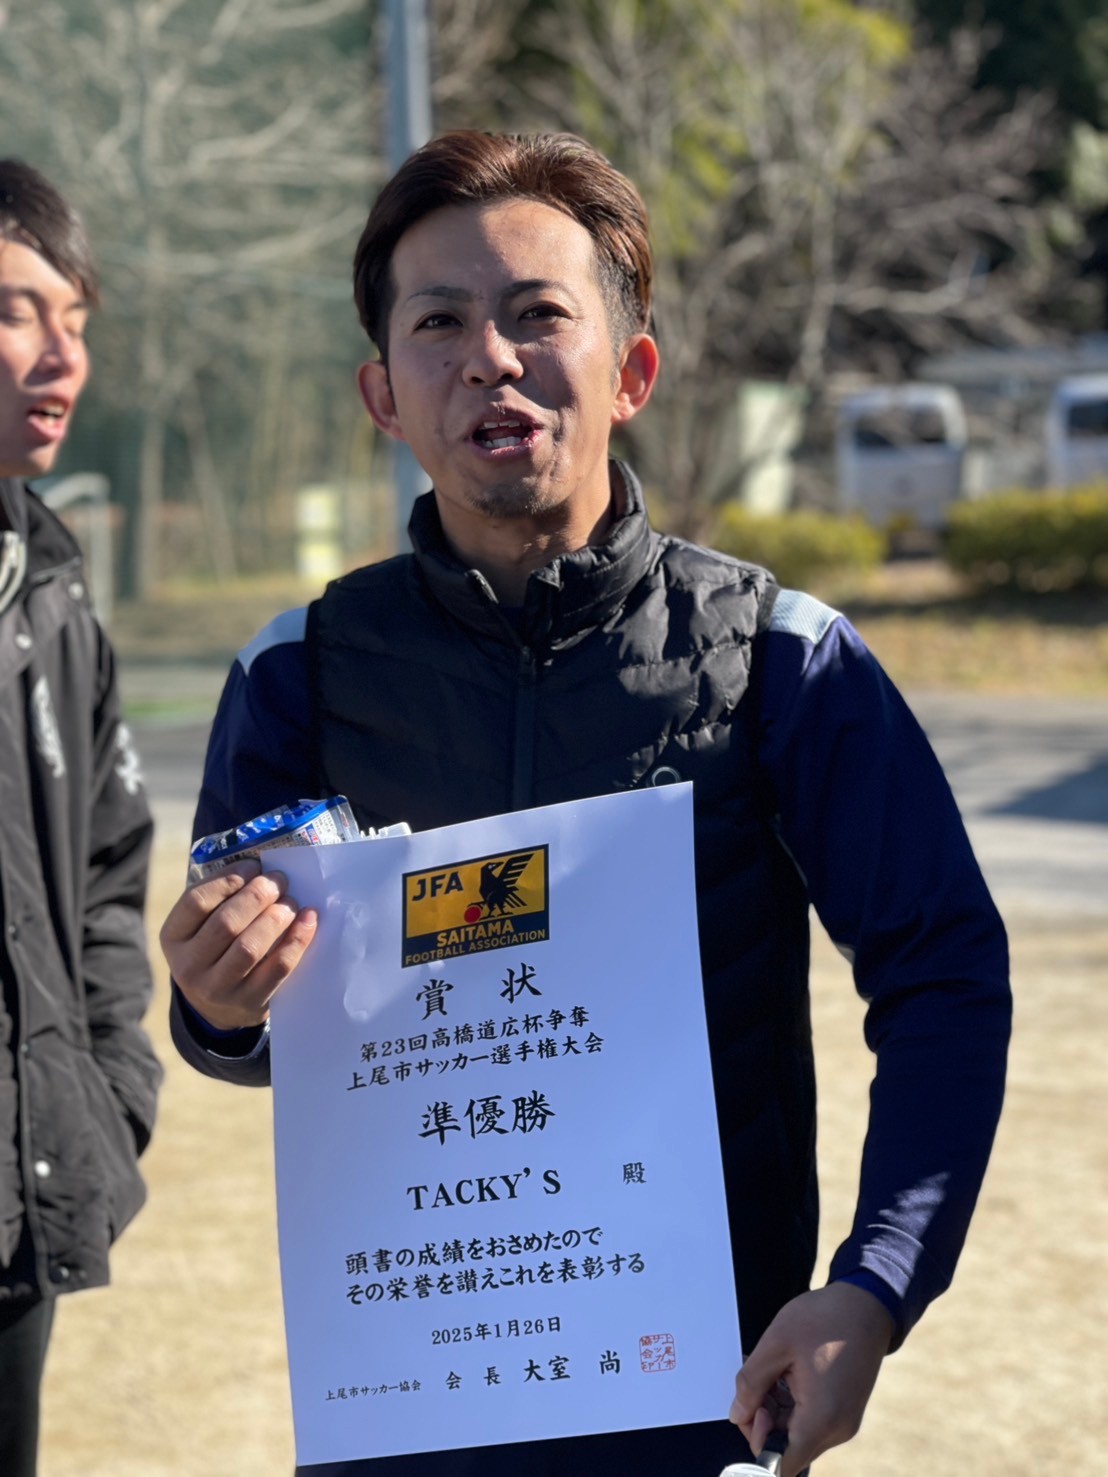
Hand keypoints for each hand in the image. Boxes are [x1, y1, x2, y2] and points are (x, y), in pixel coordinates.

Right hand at [159, 859, 317, 1030]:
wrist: (220, 1007)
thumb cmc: (216, 949)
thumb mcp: (201, 927)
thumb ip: (221, 899)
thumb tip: (262, 867)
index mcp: (173, 938)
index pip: (196, 902)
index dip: (228, 879)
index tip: (253, 866)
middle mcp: (189, 966)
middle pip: (226, 923)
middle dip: (258, 896)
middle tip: (279, 881)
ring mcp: (218, 989)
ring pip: (250, 947)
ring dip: (277, 917)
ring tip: (291, 901)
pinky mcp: (250, 1002)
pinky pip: (278, 967)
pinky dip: (297, 940)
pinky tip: (308, 919)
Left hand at [729, 1282, 894, 1475]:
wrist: (867, 1304)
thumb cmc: (825, 1318)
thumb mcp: (776, 1344)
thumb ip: (751, 1384)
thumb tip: (737, 1415)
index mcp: (821, 1419)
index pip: (780, 1466)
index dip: (757, 1443)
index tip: (752, 1409)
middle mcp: (836, 1430)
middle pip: (787, 1450)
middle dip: (763, 1421)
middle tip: (757, 1383)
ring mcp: (843, 1422)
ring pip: (796, 1435)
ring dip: (776, 1411)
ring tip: (772, 1372)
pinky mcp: (844, 1411)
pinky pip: (810, 1422)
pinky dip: (791, 1405)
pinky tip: (785, 1374)